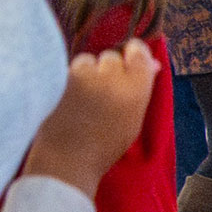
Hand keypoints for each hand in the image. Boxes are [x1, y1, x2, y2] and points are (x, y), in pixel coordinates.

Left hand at [21, 42, 156, 196]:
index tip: (131, 57)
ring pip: (87, 59)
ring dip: (87, 70)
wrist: (68, 159)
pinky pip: (68, 68)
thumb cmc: (104, 145)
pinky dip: (69, 77)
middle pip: (111, 56)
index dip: (134, 53)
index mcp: (136, 90)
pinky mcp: (58, 79)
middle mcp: (111, 78)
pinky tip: (67, 95)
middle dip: (108, 67)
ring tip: (83, 93)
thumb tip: (153, 63)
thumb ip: (141, 89)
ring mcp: (83, 77)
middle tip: (103, 88)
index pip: (139, 53)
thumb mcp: (133, 119)